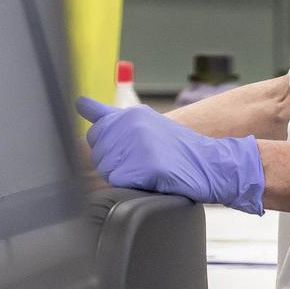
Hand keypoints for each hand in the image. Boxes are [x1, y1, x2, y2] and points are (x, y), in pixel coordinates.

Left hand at [76, 98, 266, 214]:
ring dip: (125, 176)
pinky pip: (120, 184)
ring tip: (148, 169)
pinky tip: (151, 177)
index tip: (127, 148)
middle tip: (142, 161)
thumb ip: (108, 116)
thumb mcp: (142, 123)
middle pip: (98, 156)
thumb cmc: (176, 148)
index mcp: (128, 115)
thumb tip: (79, 102)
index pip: (95, 134)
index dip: (108, 146)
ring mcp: (138, 146)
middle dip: (115, 163)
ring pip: (107, 172)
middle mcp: (130, 126)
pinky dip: (134, 186)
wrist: (210, 163)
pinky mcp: (144, 167)